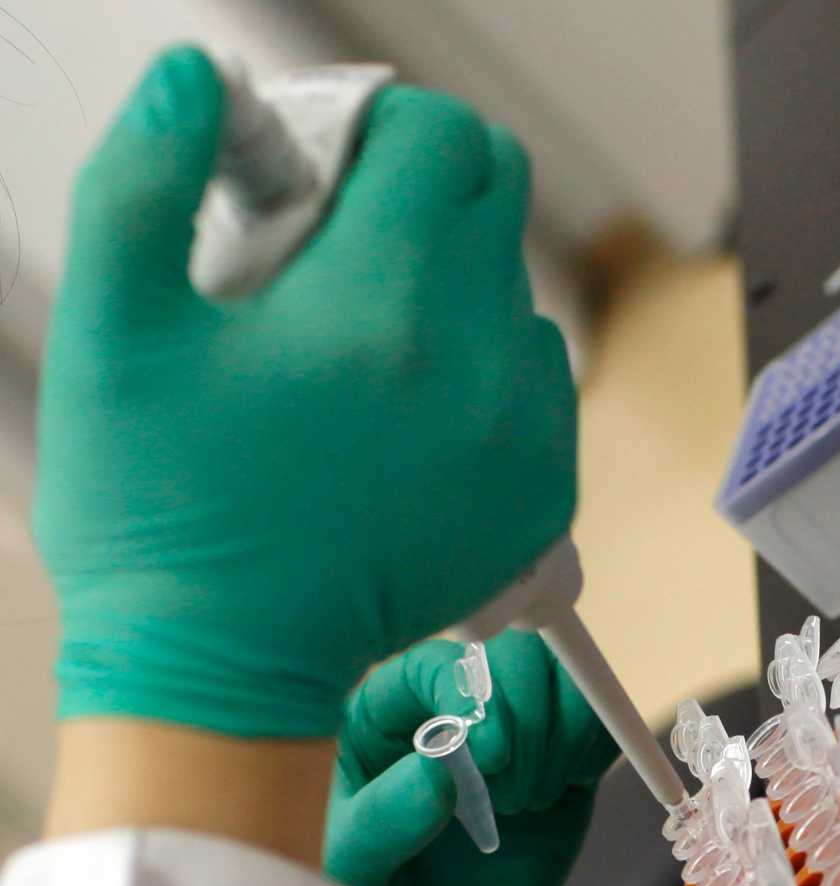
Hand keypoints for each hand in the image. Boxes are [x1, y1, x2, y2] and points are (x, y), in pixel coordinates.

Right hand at [34, 47, 575, 738]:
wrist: (224, 667)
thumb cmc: (160, 512)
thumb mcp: (111, 333)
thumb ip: (142, 182)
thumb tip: (196, 80)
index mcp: (382, 302)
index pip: (442, 138)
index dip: (377, 131)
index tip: (322, 174)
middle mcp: (479, 361)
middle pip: (493, 196)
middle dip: (418, 192)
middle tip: (332, 251)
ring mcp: (525, 432)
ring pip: (513, 291)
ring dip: (448, 288)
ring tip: (358, 353)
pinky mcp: (544, 492)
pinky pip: (537, 379)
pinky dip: (482, 371)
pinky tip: (402, 416)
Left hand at [325, 631, 618, 885]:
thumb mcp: (351, 868)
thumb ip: (384, 817)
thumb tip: (438, 763)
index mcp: (385, 715)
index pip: (436, 665)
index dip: (470, 691)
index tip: (486, 753)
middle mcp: (454, 708)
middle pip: (510, 656)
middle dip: (527, 712)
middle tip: (511, 789)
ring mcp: (515, 730)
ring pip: (564, 676)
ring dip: (565, 727)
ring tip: (532, 798)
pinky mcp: (562, 761)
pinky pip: (599, 718)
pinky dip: (599, 739)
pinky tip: (570, 783)